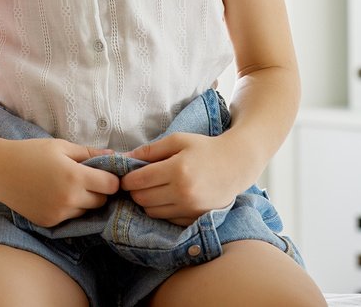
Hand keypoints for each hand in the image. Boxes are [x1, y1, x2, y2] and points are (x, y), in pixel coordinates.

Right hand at [0, 137, 119, 227]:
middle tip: (84, 177)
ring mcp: (59, 214)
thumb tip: (116, 156)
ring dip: (84, 201)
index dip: (111, 178)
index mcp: (75, 177)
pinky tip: (54, 195)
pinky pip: (70, 218)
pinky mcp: (50, 223)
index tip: (104, 172)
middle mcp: (70, 199)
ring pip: (86, 212)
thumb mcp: (61, 146)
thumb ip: (90, 153)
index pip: (111, 186)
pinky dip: (69, 209)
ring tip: (66, 185)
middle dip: (98, 190)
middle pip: (101, 201)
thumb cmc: (30, 152)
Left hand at [119, 131, 247, 225]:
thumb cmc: (204, 149)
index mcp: (177, 170)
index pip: (140, 180)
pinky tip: (167, 198)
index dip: (127, 179)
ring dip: (147, 201)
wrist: (236, 165)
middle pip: (143, 199)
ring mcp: (190, 208)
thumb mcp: (177, 140)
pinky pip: (167, 219)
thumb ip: (150, 150)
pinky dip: (162, 210)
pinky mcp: (196, 218)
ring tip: (153, 188)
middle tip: (138, 182)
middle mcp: (183, 192)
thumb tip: (124, 158)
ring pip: (152, 212)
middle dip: (135, 190)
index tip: (125, 176)